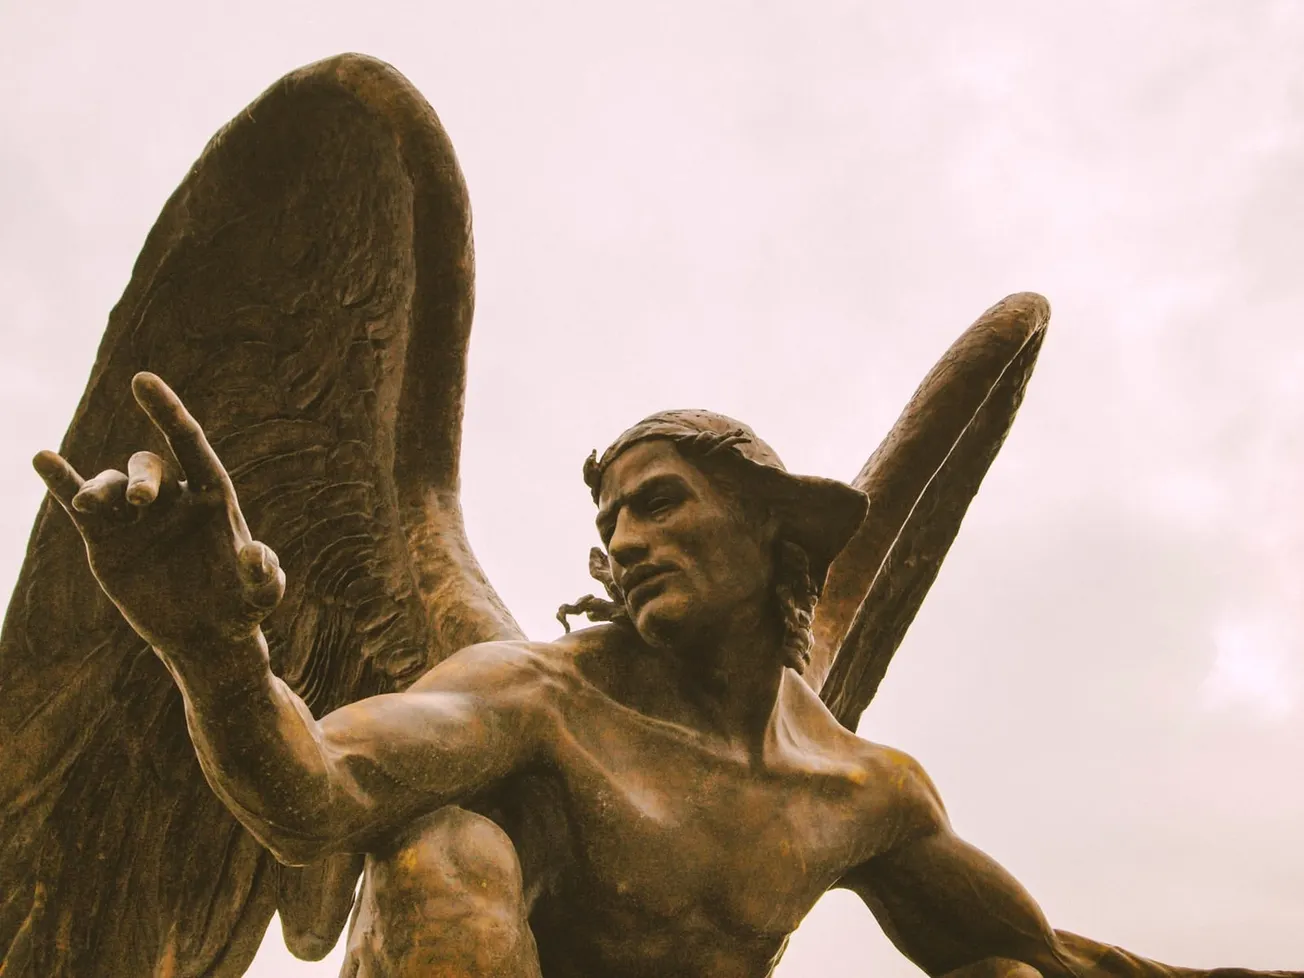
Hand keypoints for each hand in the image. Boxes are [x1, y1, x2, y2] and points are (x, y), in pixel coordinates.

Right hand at [33, 372, 284, 656]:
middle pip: (150, 467)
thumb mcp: (260, 594)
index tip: (142, 379)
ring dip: (100, 489)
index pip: (189, 442)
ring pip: (111, 486)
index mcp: (211, 495)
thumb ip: (264, 573)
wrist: (205, 636)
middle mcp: (173, 498)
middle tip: (140, 501)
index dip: (167, 411)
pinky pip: (81, 508)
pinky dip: (61, 482)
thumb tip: (256, 554)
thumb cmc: (240, 607)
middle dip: (141, 477)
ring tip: (90, 505)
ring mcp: (137, 519)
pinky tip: (43, 459)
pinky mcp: (109, 542)